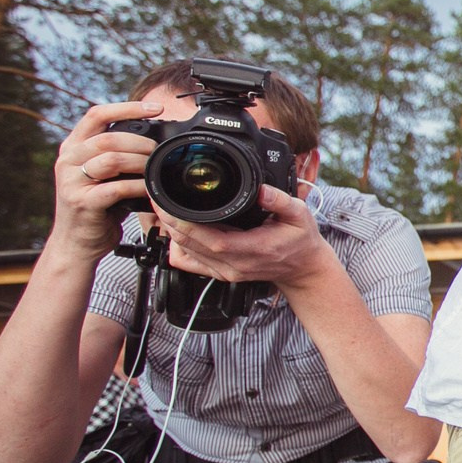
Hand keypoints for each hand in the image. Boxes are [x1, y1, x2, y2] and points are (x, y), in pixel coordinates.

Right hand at [50, 101, 165, 258]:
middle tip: (158, 152)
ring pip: (111, 159)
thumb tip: (153, 141)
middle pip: (108, 137)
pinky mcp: (82, 202)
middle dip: (140, 142)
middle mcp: (67, 160)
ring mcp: (72, 181)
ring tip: (155, 170)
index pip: (97, 115)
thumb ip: (116, 156)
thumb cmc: (96, 208)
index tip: (156, 108)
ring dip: (141, 163)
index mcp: (72, 147)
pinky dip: (138, 187)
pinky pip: (116, 188)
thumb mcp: (102, 176)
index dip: (128, 108)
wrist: (76, 243)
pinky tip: (148, 190)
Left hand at [157, 186, 335, 289]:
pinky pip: (191, 264)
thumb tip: (262, 189)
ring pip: (188, 254)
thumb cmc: (300, 241)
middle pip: (192, 246)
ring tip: (164, 211)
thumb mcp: (300, 215)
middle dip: (171, 223)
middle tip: (159, 201)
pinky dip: (178, 247)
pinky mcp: (222, 273)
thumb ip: (281, 201)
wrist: (302, 269)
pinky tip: (176, 232)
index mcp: (254, 249)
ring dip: (171, 233)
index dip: (186, 224)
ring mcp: (227, 271)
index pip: (212, 240)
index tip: (171, 205)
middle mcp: (236, 264)